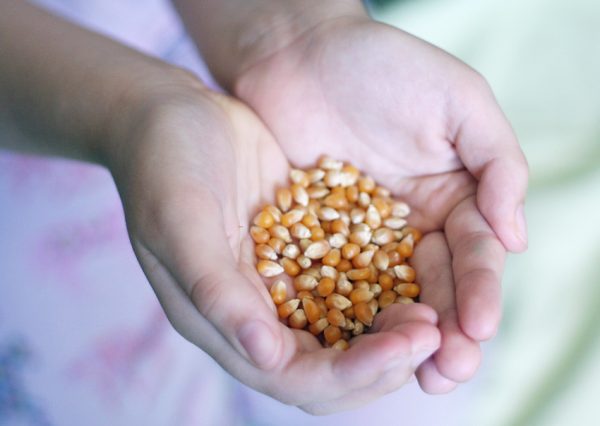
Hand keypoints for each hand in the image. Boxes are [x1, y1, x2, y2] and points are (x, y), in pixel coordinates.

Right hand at [109, 80, 440, 413]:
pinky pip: (353, 283)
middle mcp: (256, 314)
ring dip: (392, 333)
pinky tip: (420, 274)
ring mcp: (283, 285)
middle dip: (383, 361)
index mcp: (221, 321)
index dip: (351, 372)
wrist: (173, 116)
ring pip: (348, 332)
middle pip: (330, 367)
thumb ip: (216, 289)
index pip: (294, 376)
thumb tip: (265, 354)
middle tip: (433, 334)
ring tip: (434, 314)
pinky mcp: (305, 251)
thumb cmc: (164, 163)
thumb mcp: (180, 220)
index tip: (404, 348)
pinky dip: (386, 289)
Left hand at [234, 13, 528, 392]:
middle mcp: (413, 225)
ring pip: (389, 296)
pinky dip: (346, 314)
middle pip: (436, 288)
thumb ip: (496, 163)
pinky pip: (333, 282)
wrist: (300, 53)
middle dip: (448, 330)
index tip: (479, 326)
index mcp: (454, 197)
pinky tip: (350, 345)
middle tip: (449, 372)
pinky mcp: (317, 240)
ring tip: (414, 375)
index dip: (480, 291)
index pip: (474, 254)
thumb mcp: (458, 101)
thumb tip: (516, 237)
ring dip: (402, 336)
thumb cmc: (383, 66)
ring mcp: (364, 237)